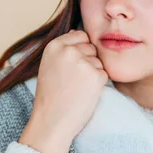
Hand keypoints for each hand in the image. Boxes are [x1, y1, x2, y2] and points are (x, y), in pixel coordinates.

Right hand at [19, 29, 108, 152]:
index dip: (79, 51)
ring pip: (99, 61)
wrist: (51, 121)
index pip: (80, 35)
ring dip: (93, 73)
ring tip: (77, 88)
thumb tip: (78, 32)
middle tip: (73, 80)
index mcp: (54, 45)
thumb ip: (63, 48)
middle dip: (87, 61)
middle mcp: (68, 50)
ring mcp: (83, 62)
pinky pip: (104, 73)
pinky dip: (98, 84)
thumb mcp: (49, 64)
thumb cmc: (50, 95)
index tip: (71, 67)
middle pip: (91, 47)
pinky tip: (85, 93)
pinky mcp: (96, 75)